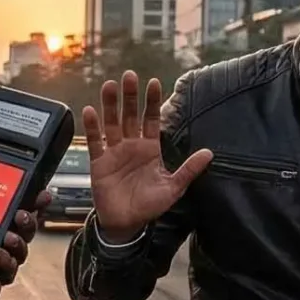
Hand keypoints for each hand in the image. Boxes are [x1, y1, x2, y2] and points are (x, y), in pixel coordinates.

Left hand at [0, 140, 45, 272]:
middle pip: (22, 228)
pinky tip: (2, 251)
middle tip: (24, 210)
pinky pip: (6, 272)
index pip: (12, 206)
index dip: (30, 197)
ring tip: (12, 230)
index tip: (39, 189)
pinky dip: (10, 262)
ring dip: (23, 238)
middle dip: (31, 217)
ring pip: (19, 250)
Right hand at [84, 71, 210, 243]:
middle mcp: (131, 146)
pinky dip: (92, 127)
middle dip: (130, 96)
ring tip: (109, 85)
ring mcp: (114, 152)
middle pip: (130, 116)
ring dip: (110, 104)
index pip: (152, 119)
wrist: (126, 223)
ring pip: (112, 123)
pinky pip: (95, 142)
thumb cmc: (149, 205)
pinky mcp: (99, 162)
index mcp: (150, 149)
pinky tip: (90, 111)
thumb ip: (189, 170)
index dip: (152, 102)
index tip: (153, 82)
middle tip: (130, 76)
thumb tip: (209, 153)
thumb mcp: (173, 187)